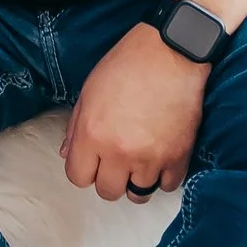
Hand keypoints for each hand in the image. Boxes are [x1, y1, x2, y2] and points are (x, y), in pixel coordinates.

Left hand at [62, 24, 208, 203]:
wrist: (172, 52)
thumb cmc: (128, 64)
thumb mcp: (89, 91)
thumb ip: (76, 128)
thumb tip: (68, 154)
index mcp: (92, 134)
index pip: (78, 178)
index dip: (84, 169)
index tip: (93, 160)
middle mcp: (119, 152)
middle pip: (107, 191)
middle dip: (109, 178)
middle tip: (117, 160)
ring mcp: (151, 158)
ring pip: (138, 195)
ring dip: (136, 180)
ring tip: (140, 160)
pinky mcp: (179, 156)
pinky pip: (167, 186)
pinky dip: (163, 177)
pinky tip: (160, 159)